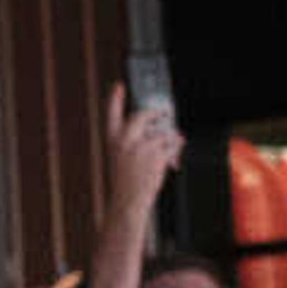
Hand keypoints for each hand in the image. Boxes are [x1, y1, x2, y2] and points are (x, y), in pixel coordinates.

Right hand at [105, 83, 182, 210]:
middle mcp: (125, 140)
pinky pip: (173, 144)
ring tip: (166, 153)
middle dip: (156, 113)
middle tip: (163, 113)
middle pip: (143, 115)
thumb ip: (139, 141)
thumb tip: (165, 130)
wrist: (128, 201)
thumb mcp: (124, 158)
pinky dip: (175, 151)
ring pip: (164, 132)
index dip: (114, 99)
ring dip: (170, 140)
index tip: (118, 86)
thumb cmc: (127, 182)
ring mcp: (141, 146)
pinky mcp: (156, 153)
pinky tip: (170, 161)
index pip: (111, 114)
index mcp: (113, 141)